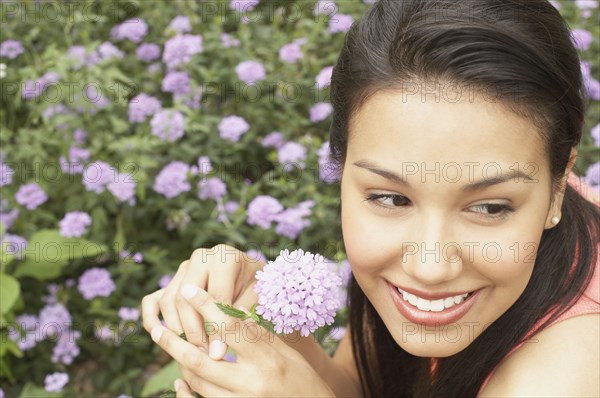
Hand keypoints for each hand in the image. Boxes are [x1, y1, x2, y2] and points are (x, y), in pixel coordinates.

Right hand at [142, 244, 263, 352]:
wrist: (251, 276)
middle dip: (193, 330)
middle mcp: (201, 257)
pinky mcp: (172, 280)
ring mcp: (184, 267)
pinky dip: (151, 319)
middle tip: (202, 354)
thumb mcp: (256, 300)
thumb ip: (239, 322)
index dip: (216, 327)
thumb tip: (216, 353)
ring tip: (191, 350)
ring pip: (169, 300)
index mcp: (225, 257)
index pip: (215, 295)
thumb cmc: (256, 289)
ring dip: (176, 328)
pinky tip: (159, 337)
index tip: (218, 354)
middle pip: (186, 297)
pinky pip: (153, 299)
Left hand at [150, 284, 334, 396]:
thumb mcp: (283, 349)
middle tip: (156, 328)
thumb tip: (229, 311)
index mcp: (266, 357)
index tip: (187, 290)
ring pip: (198, 383)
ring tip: (171, 349)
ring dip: (181, 365)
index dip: (205, 306)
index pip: (229, 326)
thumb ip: (255, 333)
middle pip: (201, 359)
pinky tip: (181, 382)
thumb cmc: (301, 376)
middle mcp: (252, 382)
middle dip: (174, 342)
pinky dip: (187, 393)